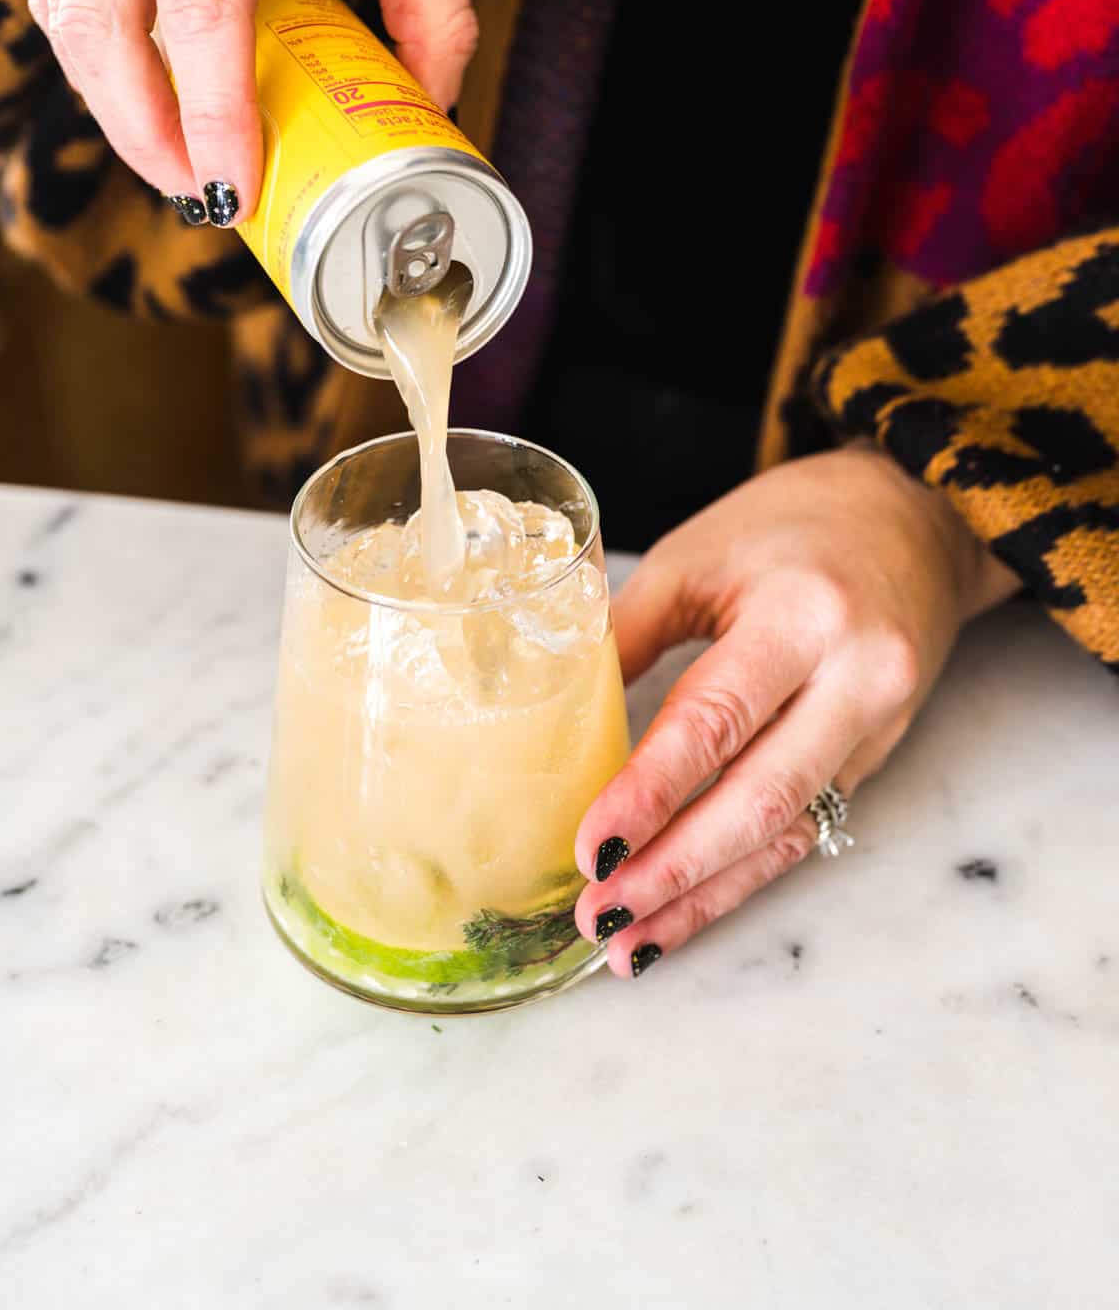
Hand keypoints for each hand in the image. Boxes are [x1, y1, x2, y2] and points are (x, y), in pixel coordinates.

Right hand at [19, 0, 475, 222]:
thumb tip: (430, 105)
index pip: (198, 1)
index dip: (213, 110)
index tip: (236, 189)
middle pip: (98, 21)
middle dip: (145, 132)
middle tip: (206, 198)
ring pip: (63, 14)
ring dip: (117, 104)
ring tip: (187, 159)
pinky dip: (100, 57)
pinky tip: (155, 94)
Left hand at [575, 445, 1019, 976]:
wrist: (914, 519)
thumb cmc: (795, 524)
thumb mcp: (701, 554)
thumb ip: (631, 631)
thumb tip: (549, 709)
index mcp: (805, 615)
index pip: (718, 719)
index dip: (652, 791)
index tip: (592, 847)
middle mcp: (856, 680)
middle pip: (761, 798)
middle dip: (676, 869)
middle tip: (600, 914)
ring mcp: (877, 728)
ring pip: (786, 832)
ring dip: (706, 895)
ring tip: (630, 943)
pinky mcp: (875, 758)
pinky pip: (804, 828)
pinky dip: (742, 875)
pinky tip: (685, 911)